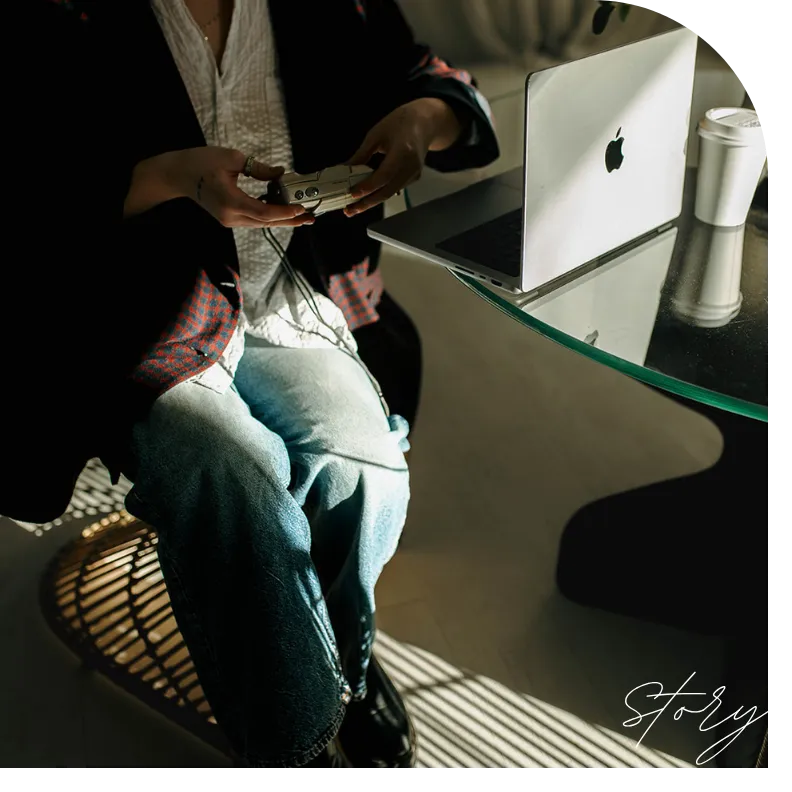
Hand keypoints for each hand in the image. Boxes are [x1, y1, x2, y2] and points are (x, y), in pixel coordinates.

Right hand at [125, 147, 313, 228]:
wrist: (176, 175)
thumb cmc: (199, 162)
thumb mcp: (232, 159)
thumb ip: (259, 169)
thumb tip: (281, 173)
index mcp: (230, 201)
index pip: (264, 212)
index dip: (285, 212)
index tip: (302, 208)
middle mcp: (231, 216)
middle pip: (266, 222)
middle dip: (290, 220)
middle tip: (311, 217)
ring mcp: (230, 220)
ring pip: (261, 223)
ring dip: (282, 218)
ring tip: (302, 215)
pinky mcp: (229, 218)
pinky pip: (254, 219)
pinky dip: (269, 215)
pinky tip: (283, 209)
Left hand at [344, 98, 461, 216]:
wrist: (425, 123)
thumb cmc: (400, 123)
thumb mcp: (377, 134)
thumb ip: (362, 154)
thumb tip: (345, 169)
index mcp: (403, 151)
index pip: (384, 175)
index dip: (367, 187)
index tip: (351, 194)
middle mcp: (411, 166)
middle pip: (387, 191)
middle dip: (367, 203)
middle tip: (349, 211)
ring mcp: (414, 174)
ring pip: (390, 193)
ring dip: (371, 201)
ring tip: (354, 207)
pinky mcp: (414, 178)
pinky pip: (395, 189)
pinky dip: (380, 194)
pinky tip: (367, 198)